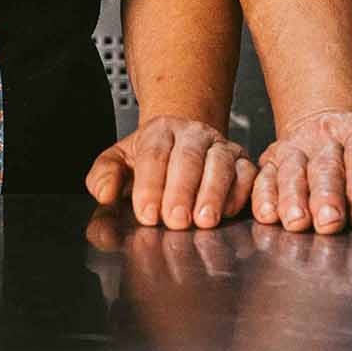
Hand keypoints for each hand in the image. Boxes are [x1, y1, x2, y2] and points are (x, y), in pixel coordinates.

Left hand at [85, 114, 255, 229]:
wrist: (183, 143)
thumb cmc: (149, 159)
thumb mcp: (118, 161)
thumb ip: (104, 175)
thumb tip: (105, 193)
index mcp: (160, 130)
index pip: (153, 154)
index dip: (150, 185)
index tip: (147, 214)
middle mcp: (194, 134)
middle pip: (189, 157)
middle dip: (181, 191)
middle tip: (175, 220)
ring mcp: (221, 146)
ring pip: (220, 164)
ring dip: (213, 193)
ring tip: (203, 220)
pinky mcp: (243, 162)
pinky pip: (247, 174)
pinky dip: (240, 192)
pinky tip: (229, 211)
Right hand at [249, 108, 351, 232]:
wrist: (324, 121)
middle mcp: (324, 137)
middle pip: (325, 167)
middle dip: (327, 196)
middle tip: (331, 222)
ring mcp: (294, 148)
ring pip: (291, 172)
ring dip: (293, 199)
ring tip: (298, 223)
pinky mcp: (270, 162)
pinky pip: (263, 179)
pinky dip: (263, 198)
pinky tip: (268, 216)